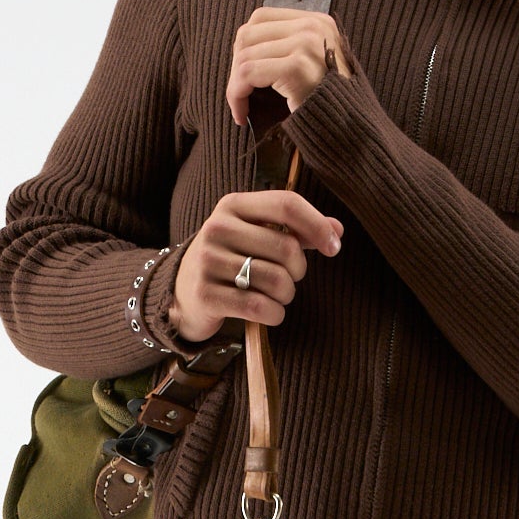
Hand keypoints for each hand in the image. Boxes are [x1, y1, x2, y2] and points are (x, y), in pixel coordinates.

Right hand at [169, 189, 344, 344]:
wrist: (181, 293)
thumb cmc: (231, 261)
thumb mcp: (257, 236)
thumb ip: (297, 230)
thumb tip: (337, 230)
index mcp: (233, 206)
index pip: (286, 205)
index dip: (317, 225)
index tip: (333, 247)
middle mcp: (217, 228)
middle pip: (287, 248)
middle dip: (298, 271)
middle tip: (289, 279)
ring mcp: (208, 261)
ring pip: (277, 281)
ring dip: (286, 295)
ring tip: (275, 296)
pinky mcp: (206, 294)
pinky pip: (259, 307)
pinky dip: (274, 314)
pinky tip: (269, 313)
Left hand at [225, 10, 351, 128]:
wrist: (355, 131)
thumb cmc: (329, 105)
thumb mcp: (314, 64)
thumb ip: (289, 48)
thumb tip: (245, 49)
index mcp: (317, 21)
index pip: (261, 18)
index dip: (244, 46)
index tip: (244, 74)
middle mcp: (312, 27)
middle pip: (248, 33)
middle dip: (236, 66)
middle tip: (239, 94)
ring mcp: (306, 44)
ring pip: (245, 55)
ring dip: (235, 85)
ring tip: (241, 106)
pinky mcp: (297, 66)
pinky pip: (248, 73)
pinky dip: (237, 95)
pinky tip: (242, 114)